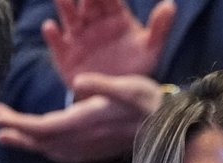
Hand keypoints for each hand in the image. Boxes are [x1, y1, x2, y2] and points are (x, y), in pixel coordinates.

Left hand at [0, 73, 162, 162]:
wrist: (172, 127)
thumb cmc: (151, 102)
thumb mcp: (131, 87)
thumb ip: (104, 86)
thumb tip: (77, 83)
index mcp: (90, 121)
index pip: (46, 127)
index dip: (20, 124)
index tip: (1, 115)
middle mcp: (87, 139)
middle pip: (44, 142)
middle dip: (19, 134)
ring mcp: (93, 148)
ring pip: (53, 150)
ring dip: (30, 144)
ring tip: (10, 137)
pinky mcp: (98, 151)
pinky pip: (67, 155)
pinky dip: (49, 151)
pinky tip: (43, 147)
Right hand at [43, 0, 175, 86]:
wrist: (119, 93)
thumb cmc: (136, 67)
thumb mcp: (151, 49)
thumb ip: (160, 28)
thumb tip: (171, 5)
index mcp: (115, 17)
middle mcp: (94, 22)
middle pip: (87, 3)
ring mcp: (78, 36)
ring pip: (69, 16)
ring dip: (64, 5)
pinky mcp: (65, 53)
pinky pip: (57, 42)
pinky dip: (52, 35)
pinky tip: (51, 28)